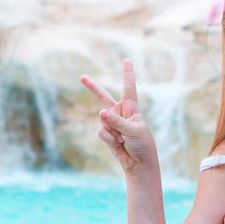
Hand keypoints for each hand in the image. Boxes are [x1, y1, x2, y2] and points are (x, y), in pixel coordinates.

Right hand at [79, 58, 157, 174]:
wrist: (138, 163)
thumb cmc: (142, 144)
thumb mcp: (132, 130)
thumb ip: (116, 121)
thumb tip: (100, 112)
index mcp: (131, 107)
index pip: (129, 87)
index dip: (127, 73)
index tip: (127, 60)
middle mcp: (120, 113)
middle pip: (103, 97)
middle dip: (92, 87)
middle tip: (82, 77)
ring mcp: (112, 123)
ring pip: (102, 121)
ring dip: (112, 131)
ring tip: (123, 139)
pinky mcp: (107, 134)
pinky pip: (101, 132)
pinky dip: (109, 139)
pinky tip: (118, 144)